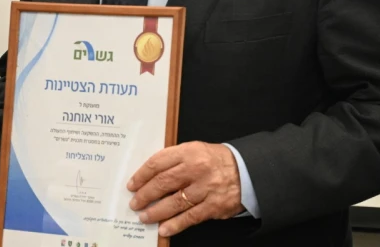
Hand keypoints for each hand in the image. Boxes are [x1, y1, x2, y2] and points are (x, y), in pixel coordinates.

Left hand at [126, 142, 242, 236]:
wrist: (247, 171)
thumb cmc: (215, 160)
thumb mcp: (195, 150)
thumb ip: (173, 159)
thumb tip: (148, 175)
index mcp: (189, 152)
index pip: (158, 163)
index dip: (142, 175)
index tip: (132, 185)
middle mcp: (197, 169)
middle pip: (164, 183)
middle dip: (145, 194)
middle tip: (134, 203)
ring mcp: (206, 188)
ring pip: (175, 202)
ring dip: (156, 211)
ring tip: (144, 216)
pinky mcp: (214, 206)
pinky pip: (191, 217)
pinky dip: (176, 224)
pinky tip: (164, 228)